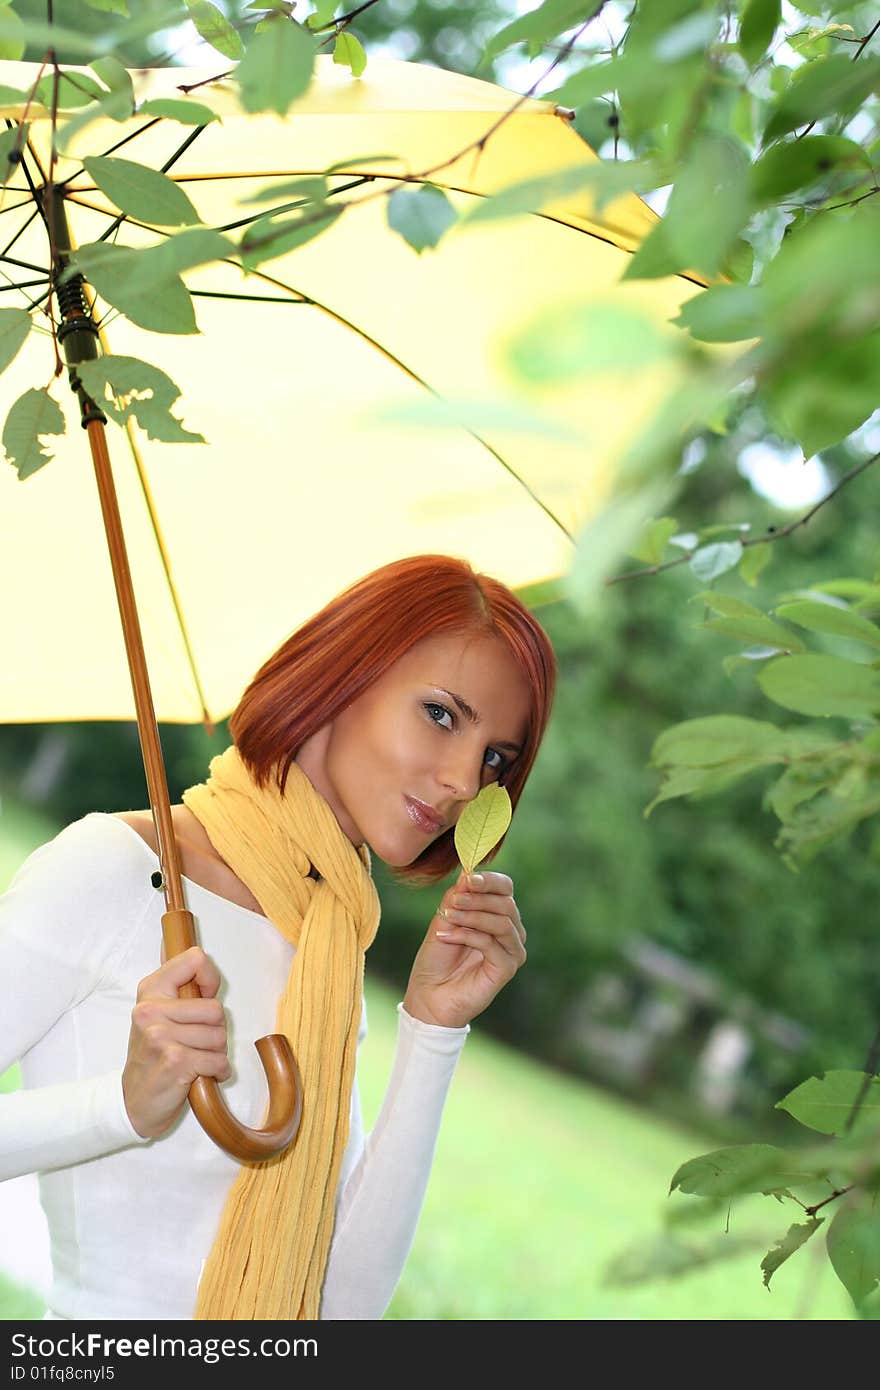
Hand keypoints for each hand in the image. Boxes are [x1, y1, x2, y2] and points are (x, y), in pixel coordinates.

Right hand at [122, 947, 230, 1138]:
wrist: (132, 1103)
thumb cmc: (153, 1057)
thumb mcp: (158, 1015)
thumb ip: (180, 988)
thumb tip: (199, 954)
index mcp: (151, 990)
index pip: (195, 959)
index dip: (210, 980)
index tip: (205, 998)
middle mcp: (151, 1009)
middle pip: (216, 1008)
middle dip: (216, 1030)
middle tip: (197, 1044)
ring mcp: (161, 1035)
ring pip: (219, 1036)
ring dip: (216, 1054)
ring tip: (195, 1060)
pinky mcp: (175, 1061)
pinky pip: (217, 1060)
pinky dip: (217, 1072)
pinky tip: (200, 1075)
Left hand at [403, 870, 526, 1029]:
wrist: (429, 995)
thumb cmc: (437, 958)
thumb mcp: (443, 919)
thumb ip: (456, 897)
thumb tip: (467, 873)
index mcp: (497, 914)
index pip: (505, 887)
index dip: (488, 880)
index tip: (467, 878)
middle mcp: (511, 931)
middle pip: (506, 903)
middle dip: (477, 898)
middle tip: (453, 902)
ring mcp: (512, 950)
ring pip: (503, 922)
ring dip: (472, 916)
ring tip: (448, 918)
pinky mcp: (507, 968)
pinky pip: (493, 943)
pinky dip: (468, 935)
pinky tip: (447, 936)